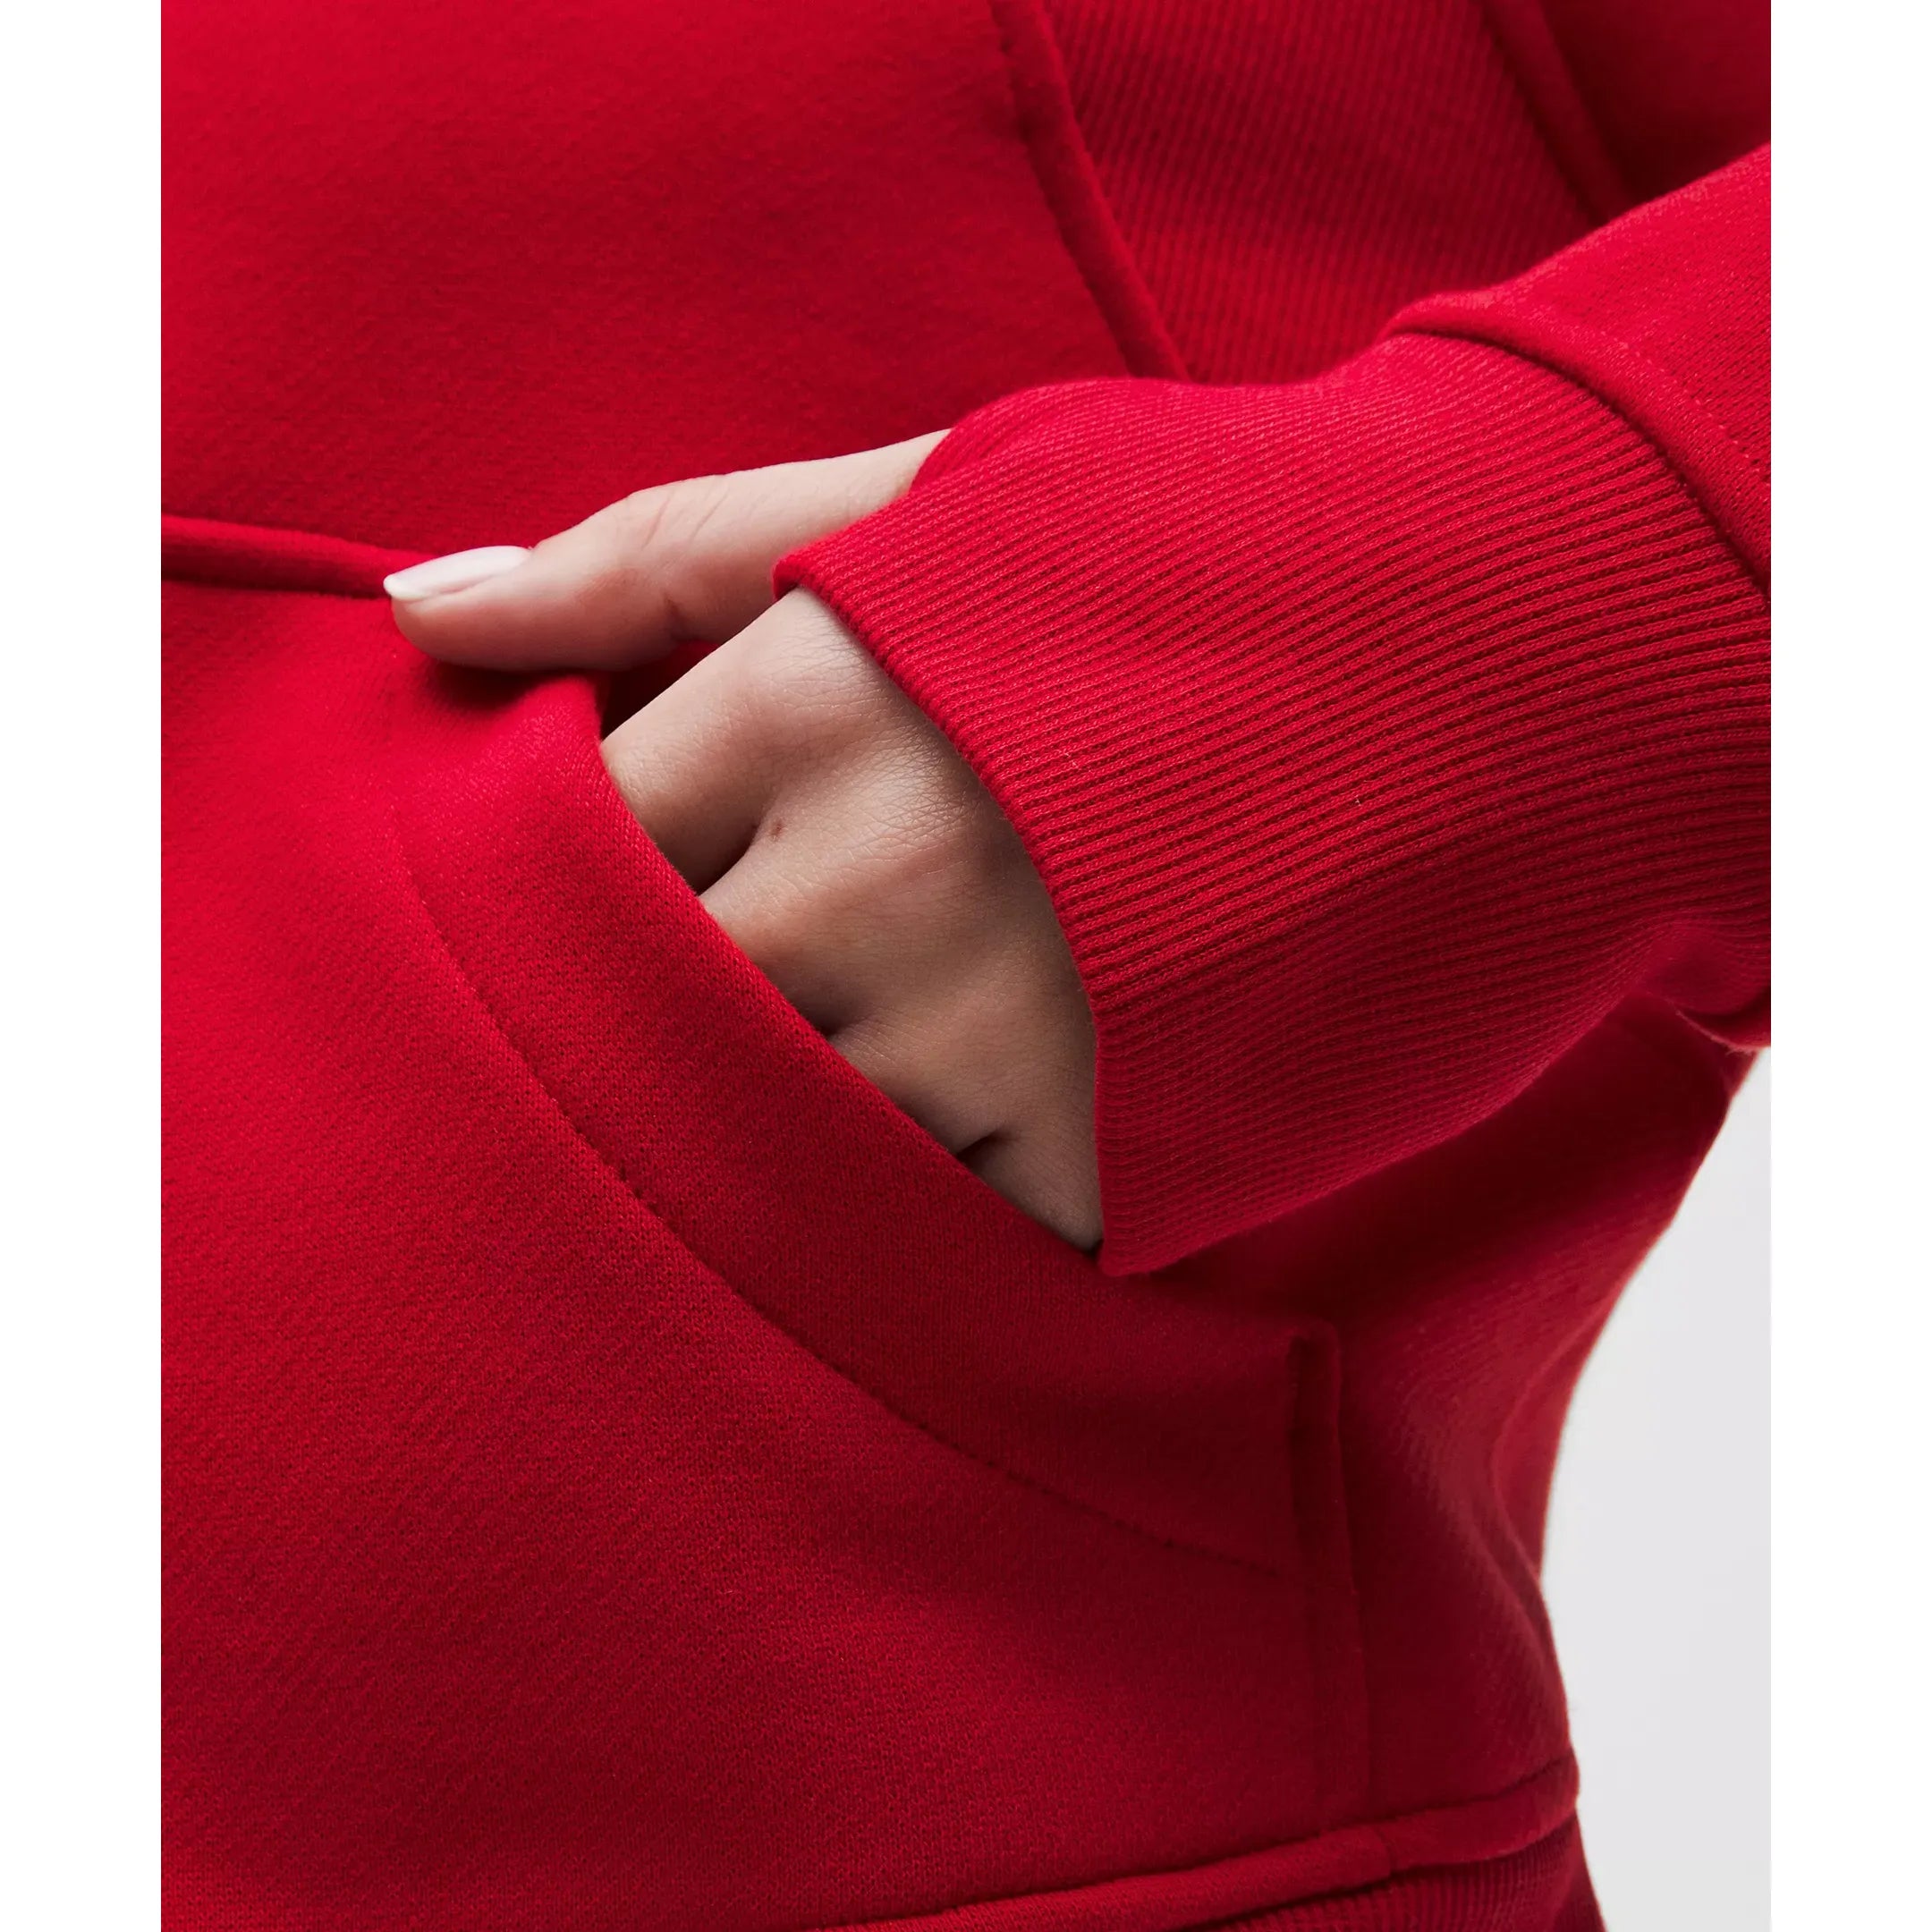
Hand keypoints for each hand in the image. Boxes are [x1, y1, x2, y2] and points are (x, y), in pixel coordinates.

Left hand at [387, 438, 1101, 1247]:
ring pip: (783, 1129)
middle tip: (793, 939)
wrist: (1486, 641)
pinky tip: (1006, 1084)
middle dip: (690, 988)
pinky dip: (944, 1167)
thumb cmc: (1181, 550)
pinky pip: (938, 1213)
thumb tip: (417, 613)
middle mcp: (879, 875)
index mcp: (810, 695)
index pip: (579, 843)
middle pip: (659, 1007)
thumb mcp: (923, 500)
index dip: (607, 860)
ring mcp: (993, 1029)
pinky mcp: (1105, 1149)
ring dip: (816, 1087)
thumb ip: (657, 555)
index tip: (688, 851)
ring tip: (915, 1003)